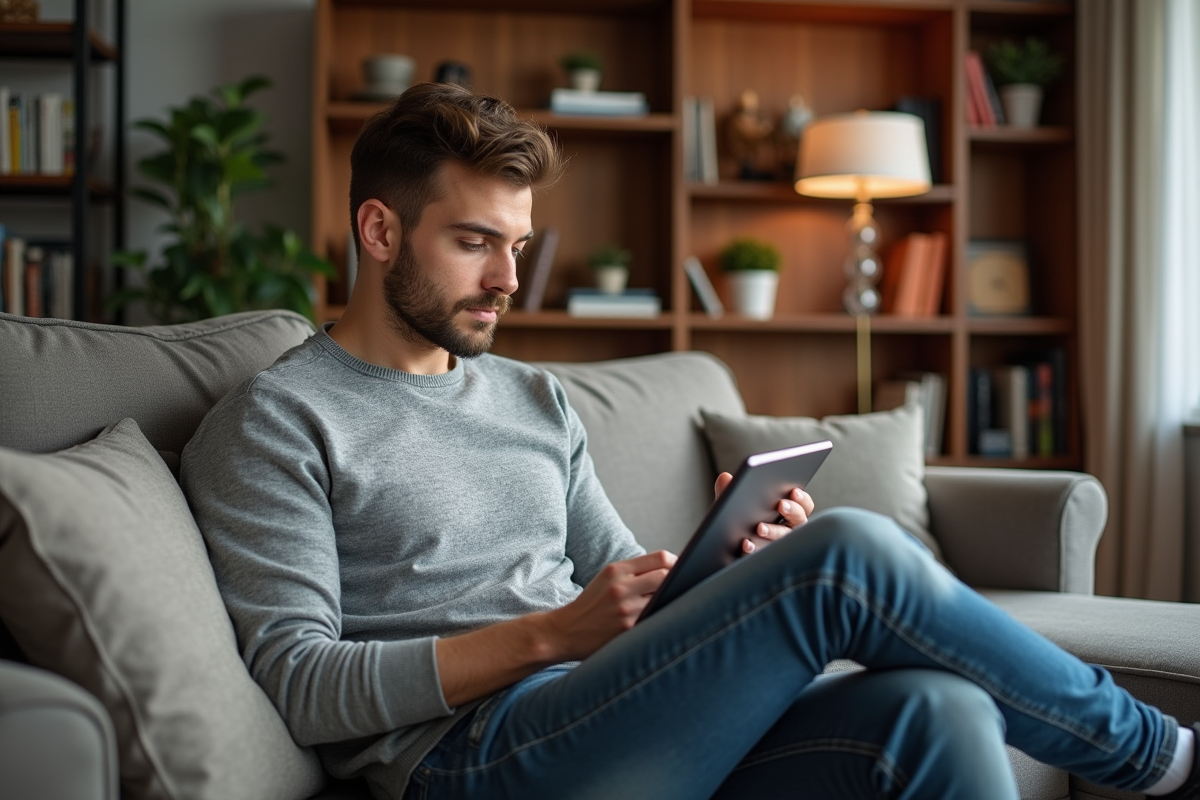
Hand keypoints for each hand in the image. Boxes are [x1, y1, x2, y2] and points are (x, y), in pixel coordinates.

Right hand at [541, 550, 676, 660]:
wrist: (565, 631)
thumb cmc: (591, 603)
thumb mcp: (607, 578)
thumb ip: (635, 571)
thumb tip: (671, 568)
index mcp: (616, 570)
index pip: (660, 558)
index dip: (676, 562)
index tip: (682, 567)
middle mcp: (621, 587)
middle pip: (667, 576)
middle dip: (679, 580)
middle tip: (684, 585)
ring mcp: (626, 609)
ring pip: (664, 598)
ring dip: (672, 599)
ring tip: (675, 601)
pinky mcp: (628, 629)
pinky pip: (655, 617)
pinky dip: (662, 616)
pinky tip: (663, 618)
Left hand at [714, 472, 814, 553]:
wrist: (720, 546)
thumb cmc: (734, 520)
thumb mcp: (731, 503)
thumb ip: (729, 490)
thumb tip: (724, 477)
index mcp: (785, 511)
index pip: (803, 505)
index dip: (801, 499)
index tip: (793, 491)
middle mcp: (787, 529)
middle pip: (799, 521)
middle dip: (792, 511)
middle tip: (781, 504)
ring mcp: (777, 545)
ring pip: (783, 539)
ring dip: (773, 532)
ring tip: (759, 527)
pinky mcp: (763, 559)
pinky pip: (762, 555)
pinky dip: (754, 549)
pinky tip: (745, 543)